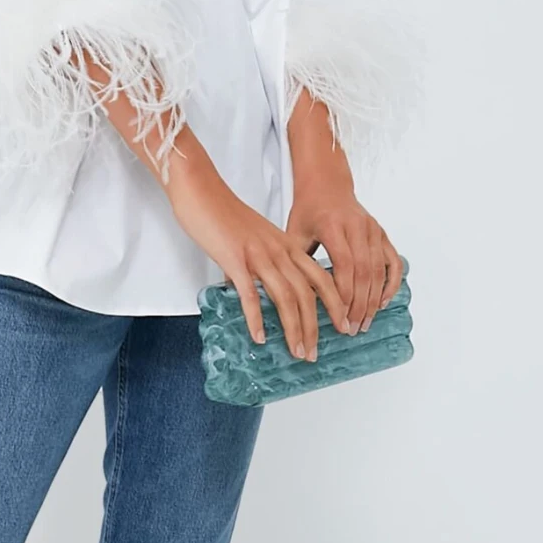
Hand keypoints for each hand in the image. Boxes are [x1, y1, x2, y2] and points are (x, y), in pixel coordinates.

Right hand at [165, 145, 354, 356]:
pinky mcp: (234, 259)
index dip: (335, 304)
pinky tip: (259, 336)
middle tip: (314, 351)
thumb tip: (255, 288)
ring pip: (285, 297)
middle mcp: (278, 251)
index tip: (341, 326)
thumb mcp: (255, 238)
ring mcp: (258, 255)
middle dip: (315, 326)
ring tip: (296, 351)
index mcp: (286, 245)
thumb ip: (262, 261)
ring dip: (293, 328)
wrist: (201, 190)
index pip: (321, 278)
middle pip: (307, 293)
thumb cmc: (224, 214)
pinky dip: (256, 318)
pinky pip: (250, 294)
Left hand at [285, 176, 403, 334]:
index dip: (344, 295)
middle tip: (353, 329)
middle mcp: (357, 227)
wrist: (327, 185)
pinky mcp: (382, 233)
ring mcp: (373, 230)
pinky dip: (391, 283)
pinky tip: (383, 301)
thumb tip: (291, 298)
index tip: (339, 318)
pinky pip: (393, 261)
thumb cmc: (308, 210)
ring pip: (379, 270)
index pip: (343, 265)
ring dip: (374, 300)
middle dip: (359, 305)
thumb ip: (296, 262)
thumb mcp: (294, 233)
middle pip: (363, 272)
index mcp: (333, 226)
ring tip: (365, 323)